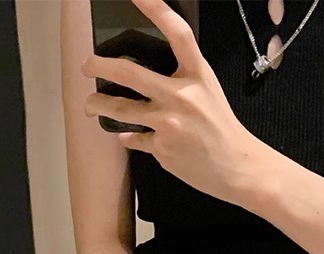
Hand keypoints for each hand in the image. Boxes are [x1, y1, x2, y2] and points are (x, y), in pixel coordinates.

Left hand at [81, 0, 265, 204]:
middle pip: (131, 74)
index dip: (156, 8)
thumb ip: (182, 79)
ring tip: (89, 105)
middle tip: (87, 65)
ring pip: (123, 110)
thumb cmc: (222, 128)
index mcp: (197, 76)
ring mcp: (169, 124)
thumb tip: (148, 77)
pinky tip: (125, 136)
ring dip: (100, 105)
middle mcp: (181, 96)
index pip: (177, 34)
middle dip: (101, 67)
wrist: (236, 167)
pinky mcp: (162, 148)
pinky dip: (129, 137)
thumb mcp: (208, 91)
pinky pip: (135, 139)